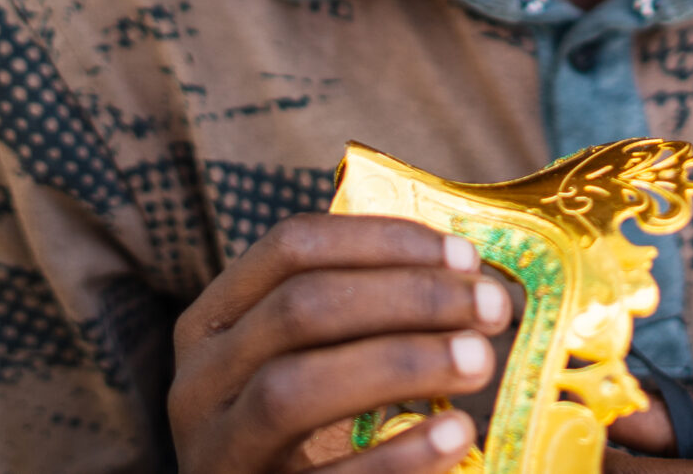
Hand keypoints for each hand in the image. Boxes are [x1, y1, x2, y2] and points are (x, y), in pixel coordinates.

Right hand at [169, 213, 514, 473]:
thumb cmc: (307, 437)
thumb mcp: (310, 363)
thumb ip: (361, 316)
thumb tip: (468, 271)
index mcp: (214, 322)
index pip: (291, 247)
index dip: (384, 241)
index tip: (466, 255)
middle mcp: (200, 382)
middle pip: (300, 309)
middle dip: (409, 297)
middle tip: (492, 307)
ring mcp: (218, 452)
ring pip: (293, 388)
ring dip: (401, 363)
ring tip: (479, 361)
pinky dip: (399, 456)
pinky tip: (456, 434)